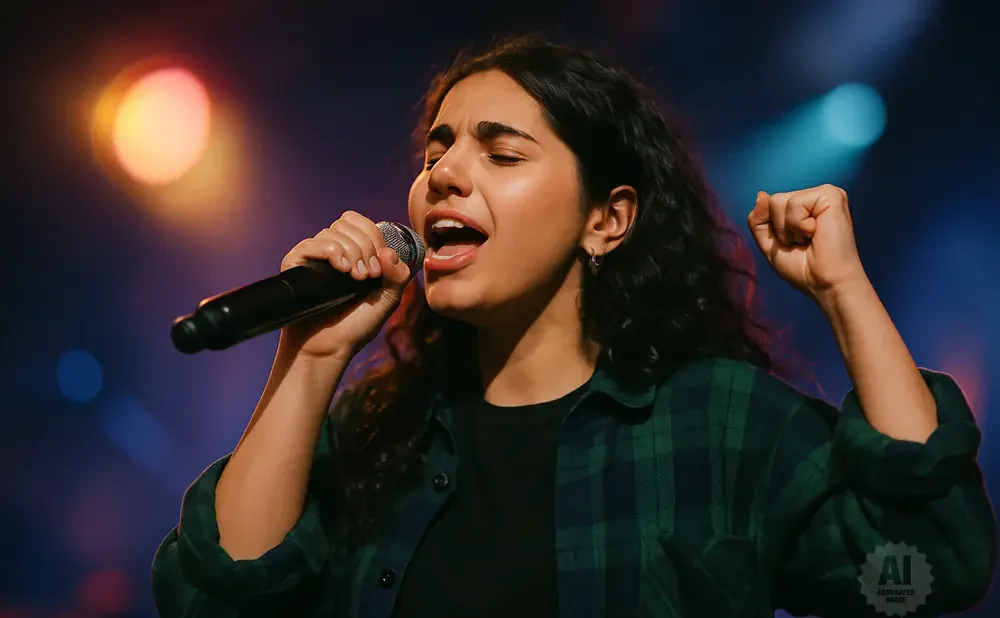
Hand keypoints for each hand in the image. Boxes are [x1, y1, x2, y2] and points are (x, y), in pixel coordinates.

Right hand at [278, 211, 412, 361]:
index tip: (378, 269)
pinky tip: (341, 269)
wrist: (328, 348)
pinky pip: (312, 243)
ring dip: (351, 252)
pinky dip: (331, 251)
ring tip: (354, 278)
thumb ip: (398, 276)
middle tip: (367, 276)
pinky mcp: (295, 264)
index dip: (374, 238)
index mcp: (353, 253)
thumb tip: (388, 252)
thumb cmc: (355, 326)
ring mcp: (313, 256)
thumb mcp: (387, 300)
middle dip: (365, 247)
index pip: (362, 223)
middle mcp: (332, 250)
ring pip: (333, 232)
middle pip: (349, 224)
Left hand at [747, 184, 867, 302]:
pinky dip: (798, 224)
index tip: (794, 243)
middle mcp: (814, 197)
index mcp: (804, 206)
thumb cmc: (803, 268)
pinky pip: (794, 203)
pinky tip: (816, 232)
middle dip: (780, 229)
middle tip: (803, 242)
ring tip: (810, 238)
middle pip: (772, 201)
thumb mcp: (770, 244)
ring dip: (789, 228)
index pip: (768, 205)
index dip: (773, 229)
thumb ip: (759, 220)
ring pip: (778, 201)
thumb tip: (761, 195)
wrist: (826, 284)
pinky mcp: (831, 194)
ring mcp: (824, 193)